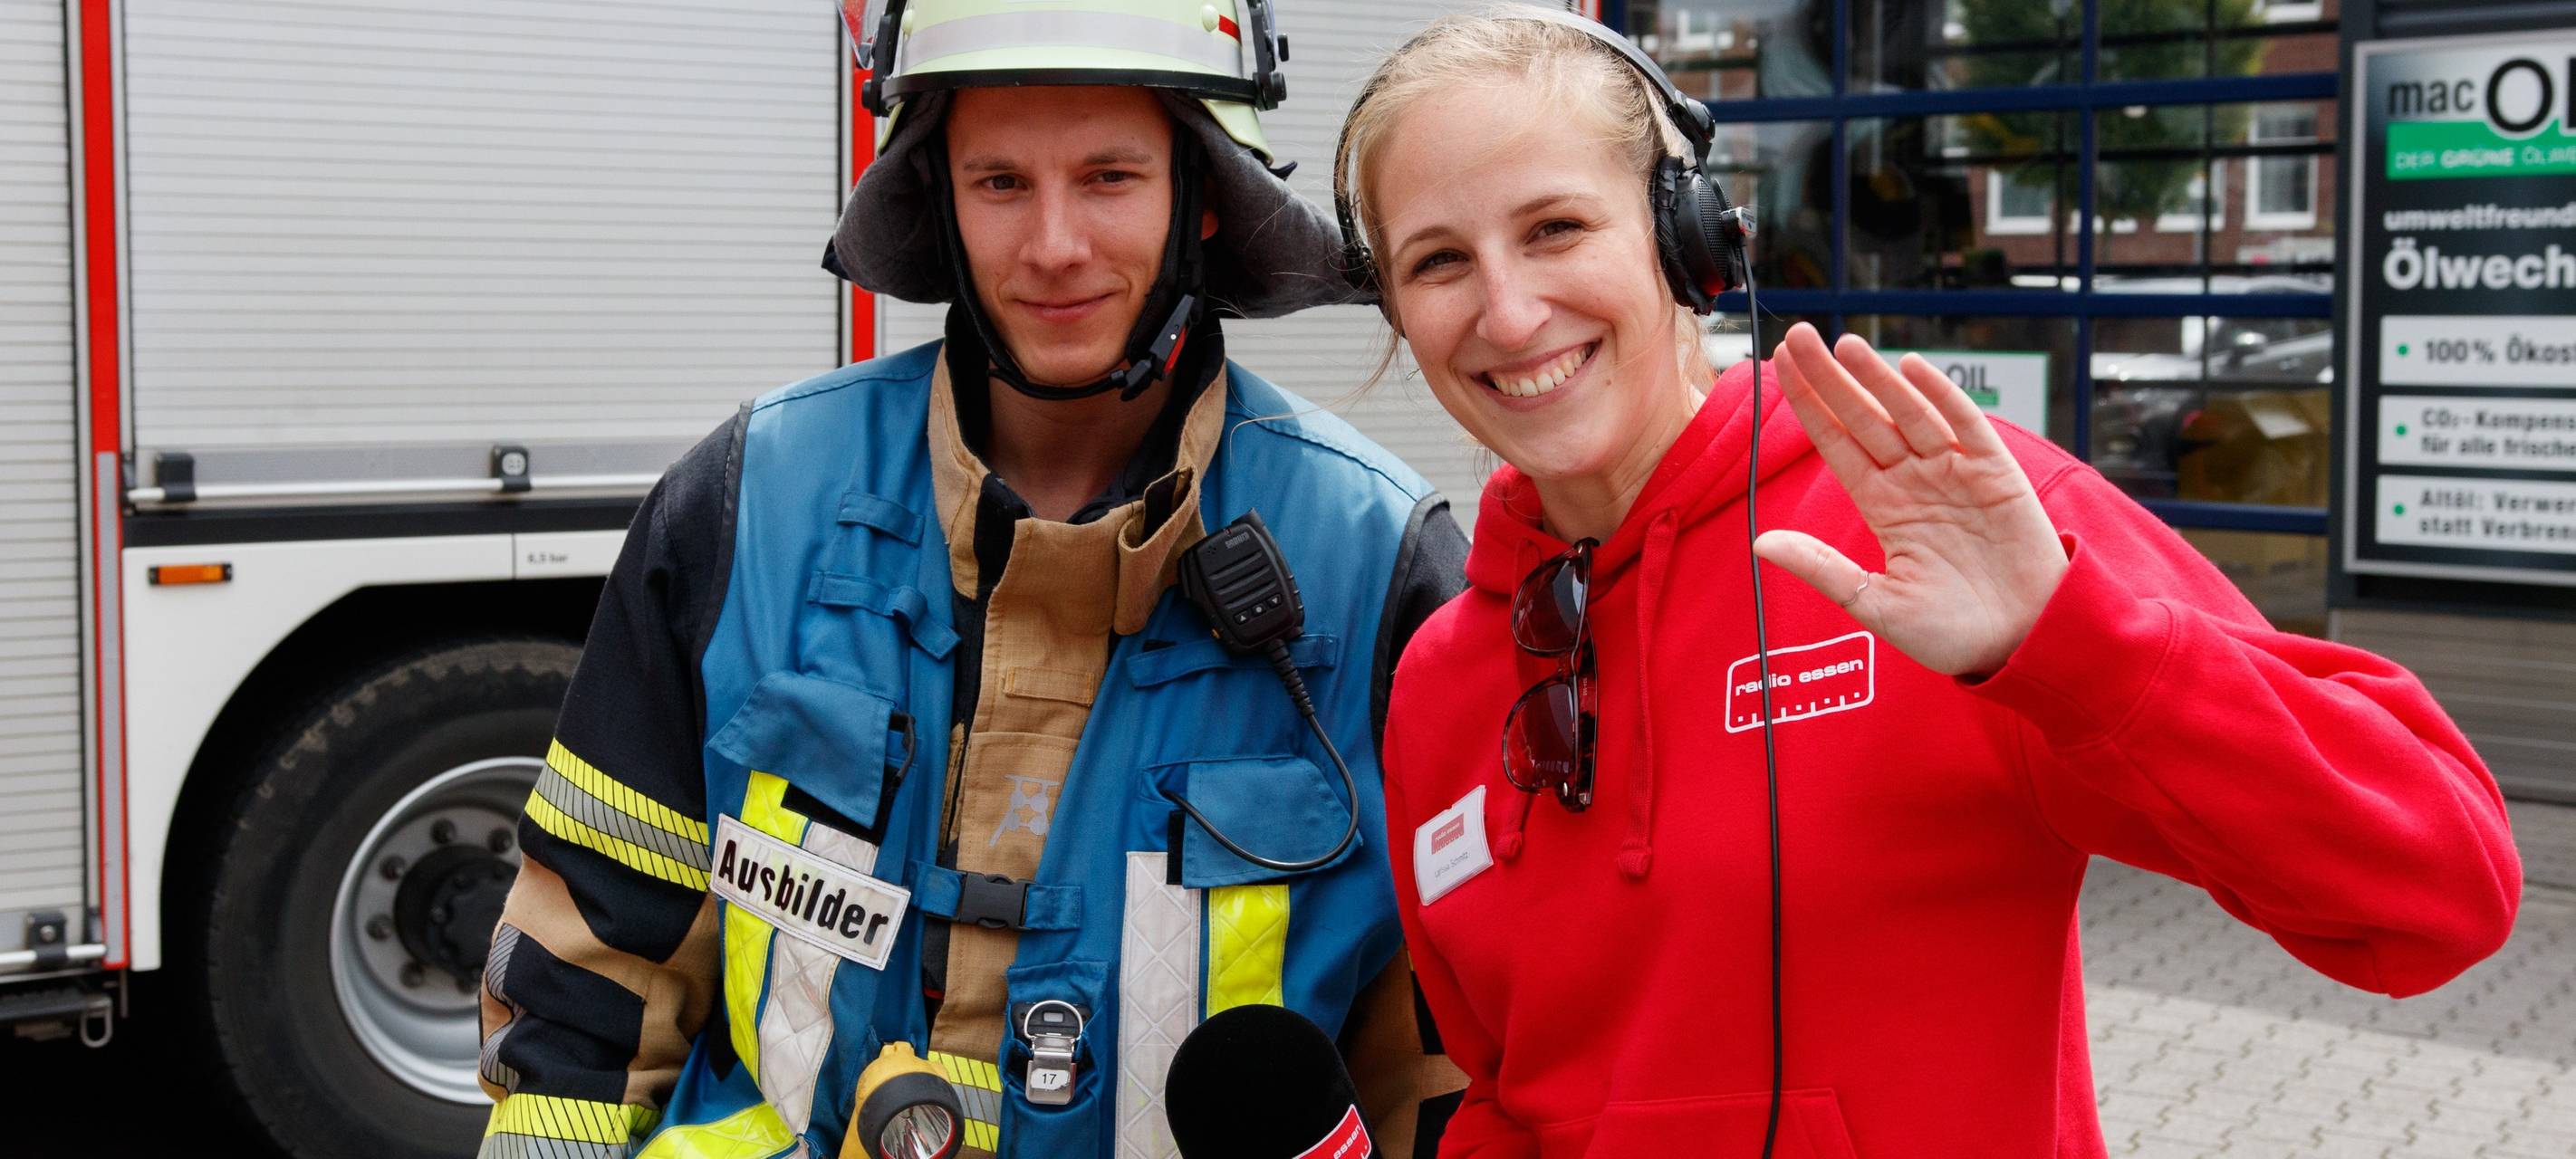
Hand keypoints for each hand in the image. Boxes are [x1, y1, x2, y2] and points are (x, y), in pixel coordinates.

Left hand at [1751, 323, 2068, 677]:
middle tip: (1796, 336)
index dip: (1809, 406)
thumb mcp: (1876, 604)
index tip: (1779, 368)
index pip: (1836, 444)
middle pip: (1863, 418)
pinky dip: (1942, 397)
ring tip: (1845, 345)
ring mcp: (1955, 473)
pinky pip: (1966, 426)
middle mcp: (1914, 481)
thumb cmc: (1952, 633)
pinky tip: (1913, 369)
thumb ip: (1823, 569)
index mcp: (1883, 506)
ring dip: (1878, 379)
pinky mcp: (1997, 475)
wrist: (2024, 645)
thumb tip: (1760, 543)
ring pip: (1908, 414)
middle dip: (1831, 379)